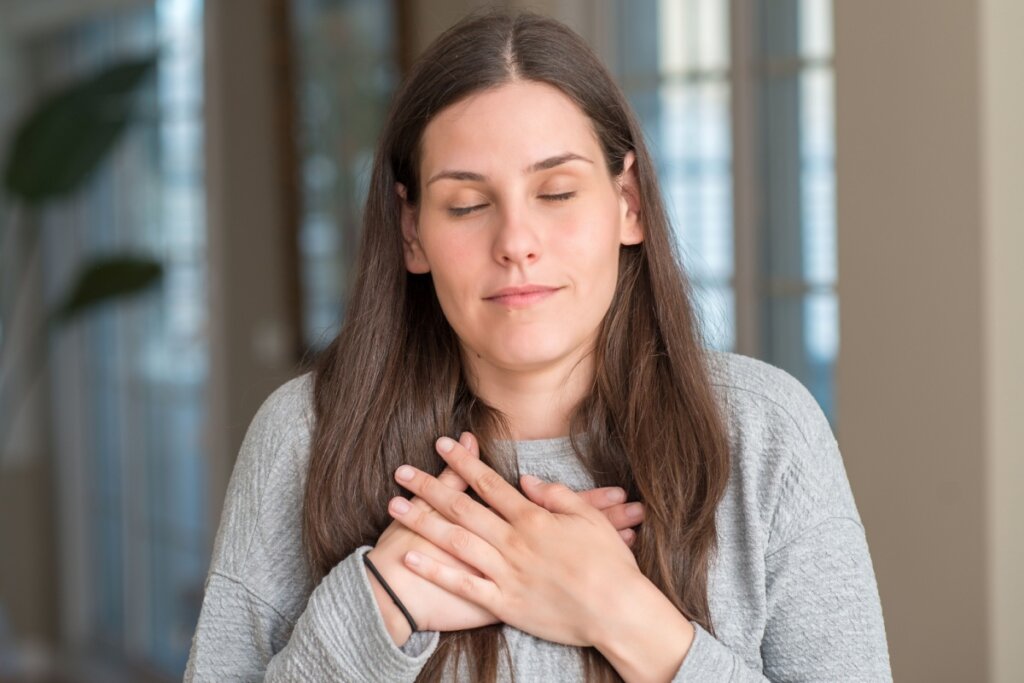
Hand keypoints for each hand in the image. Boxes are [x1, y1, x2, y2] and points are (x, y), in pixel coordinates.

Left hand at [386, 433, 646, 647]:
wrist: (617, 611)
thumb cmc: (609, 563)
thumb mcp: (589, 519)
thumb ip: (557, 495)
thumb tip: (527, 479)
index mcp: (533, 518)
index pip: (489, 483)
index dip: (464, 461)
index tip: (442, 444)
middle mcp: (513, 541)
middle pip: (462, 508)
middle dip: (429, 487)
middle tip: (401, 472)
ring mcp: (505, 572)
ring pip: (455, 541)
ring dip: (423, 521)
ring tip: (394, 506)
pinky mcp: (503, 603)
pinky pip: (462, 584)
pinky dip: (435, 570)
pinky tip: (411, 555)